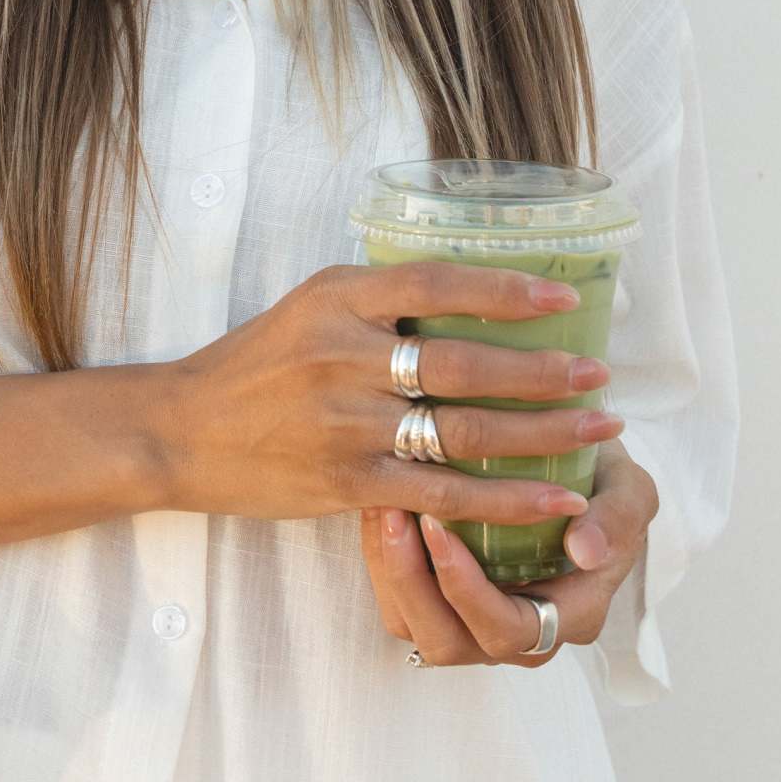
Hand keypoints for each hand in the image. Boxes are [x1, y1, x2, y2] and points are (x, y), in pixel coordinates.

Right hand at [162, 256, 615, 529]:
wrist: (180, 432)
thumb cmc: (253, 367)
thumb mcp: (308, 307)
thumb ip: (379, 300)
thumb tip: (474, 289)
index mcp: (338, 298)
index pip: (438, 282)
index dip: (508, 289)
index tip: (566, 295)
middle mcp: (344, 357)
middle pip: (466, 363)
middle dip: (545, 371)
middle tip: (600, 375)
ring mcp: (347, 425)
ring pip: (465, 430)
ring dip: (543, 433)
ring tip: (598, 431)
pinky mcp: (349, 483)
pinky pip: (443, 492)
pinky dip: (506, 498)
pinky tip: (553, 498)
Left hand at [359, 438, 658, 666]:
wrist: (578, 480)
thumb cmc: (604, 487)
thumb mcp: (629, 491)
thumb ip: (617, 517)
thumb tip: (585, 550)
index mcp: (572, 617)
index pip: (512, 629)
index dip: (467, 590)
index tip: (439, 528)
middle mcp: (522, 637)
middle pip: (450, 642)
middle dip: (412, 582)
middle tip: (394, 515)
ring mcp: (477, 628)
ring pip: (416, 628)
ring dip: (390, 573)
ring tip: (380, 508)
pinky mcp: (443, 609)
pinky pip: (401, 605)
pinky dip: (383, 562)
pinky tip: (379, 510)